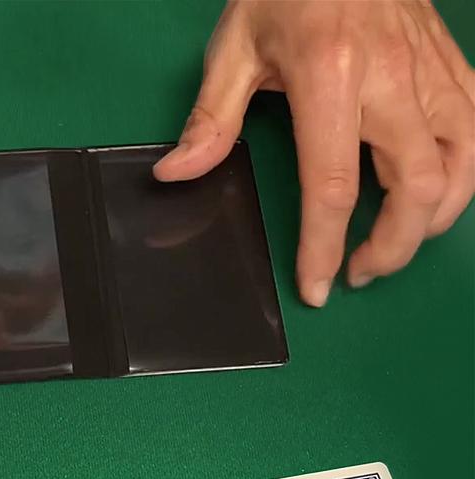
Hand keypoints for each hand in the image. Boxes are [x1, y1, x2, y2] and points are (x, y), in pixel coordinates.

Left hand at [154, 0, 474, 305]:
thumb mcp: (235, 46)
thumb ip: (210, 117)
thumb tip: (176, 173)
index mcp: (330, 78)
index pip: (333, 187)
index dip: (325, 248)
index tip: (317, 288)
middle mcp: (393, 81)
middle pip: (415, 189)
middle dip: (391, 249)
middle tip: (358, 272)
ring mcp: (432, 74)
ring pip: (460, 169)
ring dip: (430, 222)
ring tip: (391, 244)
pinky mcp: (453, 68)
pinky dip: (461, 180)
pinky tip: (431, 198)